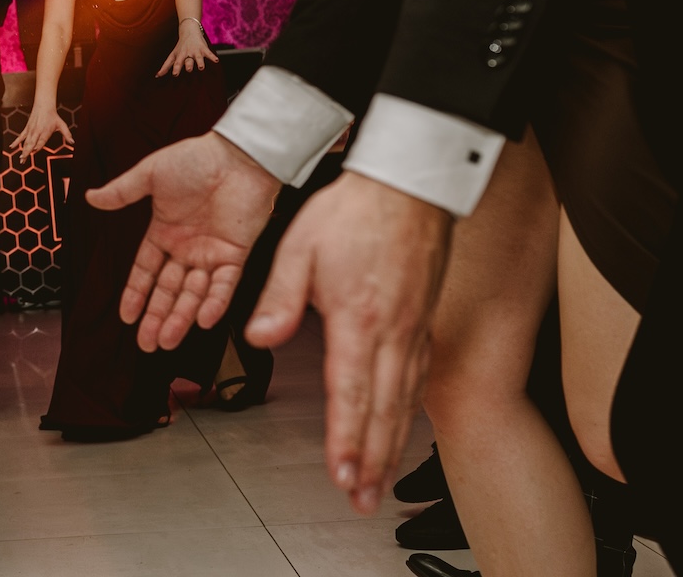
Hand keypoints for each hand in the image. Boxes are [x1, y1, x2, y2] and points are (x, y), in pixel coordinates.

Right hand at [10, 102, 72, 153]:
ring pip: (25, 142)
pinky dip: (16, 142)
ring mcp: (30, 130)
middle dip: (27, 152)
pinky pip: (20, 136)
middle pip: (31, 143)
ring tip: (21, 158)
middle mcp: (37, 132)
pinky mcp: (27, 129)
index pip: (41, 140)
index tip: (34, 150)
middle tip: (23, 160)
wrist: (43, 105)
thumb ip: (67, 134)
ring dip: (22, 150)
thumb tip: (73, 142)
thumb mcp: (62, 124)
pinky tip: (12, 147)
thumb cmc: (53, 116)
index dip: (37, 146)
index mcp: (45, 131)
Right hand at [86, 131, 279, 349]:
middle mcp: (186, 248)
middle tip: (147, 344)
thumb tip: (90, 198)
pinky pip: (224, 285)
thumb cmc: (195, 158)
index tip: (126, 316)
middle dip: (157, 317)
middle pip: (168, 290)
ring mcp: (211, 253)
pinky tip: (202, 320)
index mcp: (164, 232)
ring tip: (168, 341)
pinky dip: (214, 303)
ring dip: (181, 318)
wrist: (237, 154)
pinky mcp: (236, 254)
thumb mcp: (150, 175)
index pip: (146, 271)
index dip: (136, 294)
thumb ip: (122, 192)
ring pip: (193, 294)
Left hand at [156, 21, 218, 75]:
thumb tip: (157, 76)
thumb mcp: (173, 55)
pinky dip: (212, 57)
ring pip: (198, 58)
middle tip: (189, 69)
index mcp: (179, 56)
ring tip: (201, 67)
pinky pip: (208, 53)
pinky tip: (216, 61)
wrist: (189, 31)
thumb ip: (166, 66)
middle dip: (188, 65)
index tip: (175, 74)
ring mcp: (196, 51)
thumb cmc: (180, 47)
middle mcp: (187, 54)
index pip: (177, 62)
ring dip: (200, 62)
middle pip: (187, 60)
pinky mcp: (203, 49)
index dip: (176, 68)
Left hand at [247, 171, 452, 515]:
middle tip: (363, 500)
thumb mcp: (299, 247)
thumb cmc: (353, 210)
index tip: (342, 475)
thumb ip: (279, 299)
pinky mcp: (423, 321)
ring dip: (392, 445)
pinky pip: (418, 377)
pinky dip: (408, 411)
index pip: (349, 392)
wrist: (407, 182)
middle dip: (372, 461)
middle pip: (383, 410)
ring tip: (380, 482)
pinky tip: (401, 429)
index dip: (346, 439)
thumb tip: (259, 337)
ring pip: (404, 401)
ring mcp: (413, 328)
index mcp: (357, 318)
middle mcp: (392, 331)